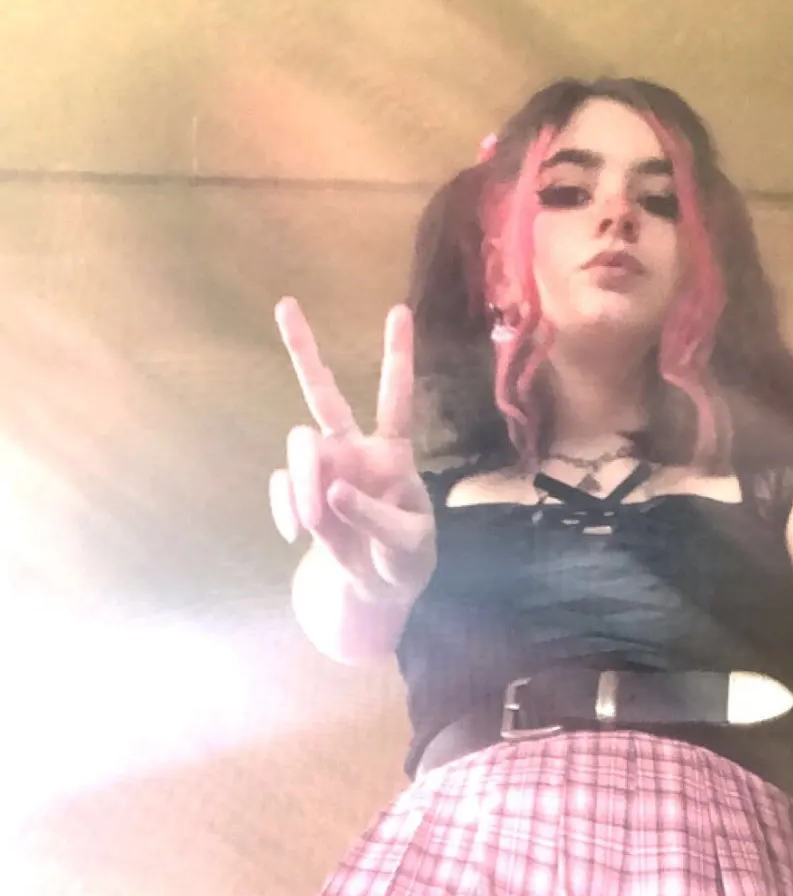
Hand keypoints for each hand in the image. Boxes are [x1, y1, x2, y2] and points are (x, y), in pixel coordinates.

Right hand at [270, 301, 436, 601]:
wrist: (376, 591)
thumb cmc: (404, 562)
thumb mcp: (407, 548)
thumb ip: (376, 519)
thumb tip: (330, 493)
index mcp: (392, 455)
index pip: (396, 401)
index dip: (397, 358)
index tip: (398, 311)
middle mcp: (354, 451)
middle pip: (324, 394)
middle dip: (304, 350)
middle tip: (286, 304)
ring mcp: (324, 470)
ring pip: (299, 444)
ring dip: (303, 480)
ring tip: (313, 525)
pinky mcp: (301, 493)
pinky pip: (282, 485)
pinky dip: (285, 509)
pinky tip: (294, 534)